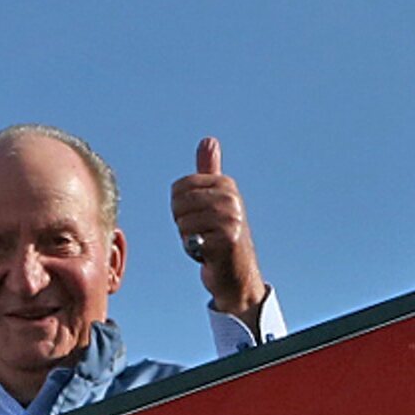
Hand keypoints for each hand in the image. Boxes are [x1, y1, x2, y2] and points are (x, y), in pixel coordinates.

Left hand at [170, 137, 266, 328]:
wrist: (236, 274)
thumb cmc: (220, 235)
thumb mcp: (215, 199)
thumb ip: (210, 170)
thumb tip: (208, 140)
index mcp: (225, 184)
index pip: (178, 188)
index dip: (180, 208)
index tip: (200, 218)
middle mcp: (231, 198)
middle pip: (178, 203)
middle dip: (182, 222)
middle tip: (202, 233)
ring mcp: (232, 218)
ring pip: (182, 221)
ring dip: (188, 237)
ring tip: (206, 241)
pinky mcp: (227, 239)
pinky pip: (190, 238)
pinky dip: (193, 249)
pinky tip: (208, 253)